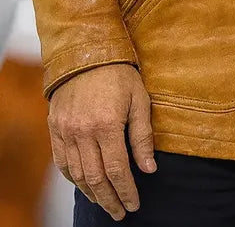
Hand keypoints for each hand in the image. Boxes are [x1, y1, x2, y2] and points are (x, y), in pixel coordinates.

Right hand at [48, 62, 156, 220]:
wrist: (86, 52)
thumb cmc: (119, 74)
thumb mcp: (140, 100)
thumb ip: (143, 136)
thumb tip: (149, 169)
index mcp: (107, 125)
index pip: (117, 170)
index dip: (127, 191)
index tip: (134, 204)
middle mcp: (83, 132)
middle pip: (96, 178)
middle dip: (110, 199)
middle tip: (120, 212)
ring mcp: (66, 131)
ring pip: (78, 174)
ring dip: (92, 193)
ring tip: (105, 203)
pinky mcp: (55, 128)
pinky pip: (62, 162)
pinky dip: (74, 178)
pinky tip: (85, 185)